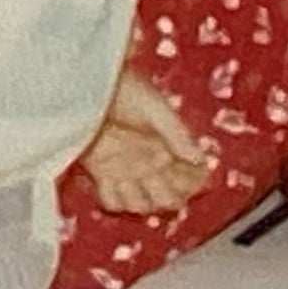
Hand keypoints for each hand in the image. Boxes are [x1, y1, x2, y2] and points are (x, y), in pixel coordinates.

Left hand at [80, 70, 211, 214]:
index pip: (187, 176)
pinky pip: (111, 200)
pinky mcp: (100, 171)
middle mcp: (147, 163)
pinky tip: (119, 190)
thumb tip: (199, 159)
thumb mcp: (156, 109)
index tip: (193, 185)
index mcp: (165, 148)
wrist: (88, 83)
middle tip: (165, 191)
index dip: (192, 184)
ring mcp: (124, 170)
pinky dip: (118, 202)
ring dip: (144, 204)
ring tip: (142, 193)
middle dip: (170, 198)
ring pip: (139, 204)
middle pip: (165, 196)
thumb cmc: (126, 89)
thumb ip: (177, 135)